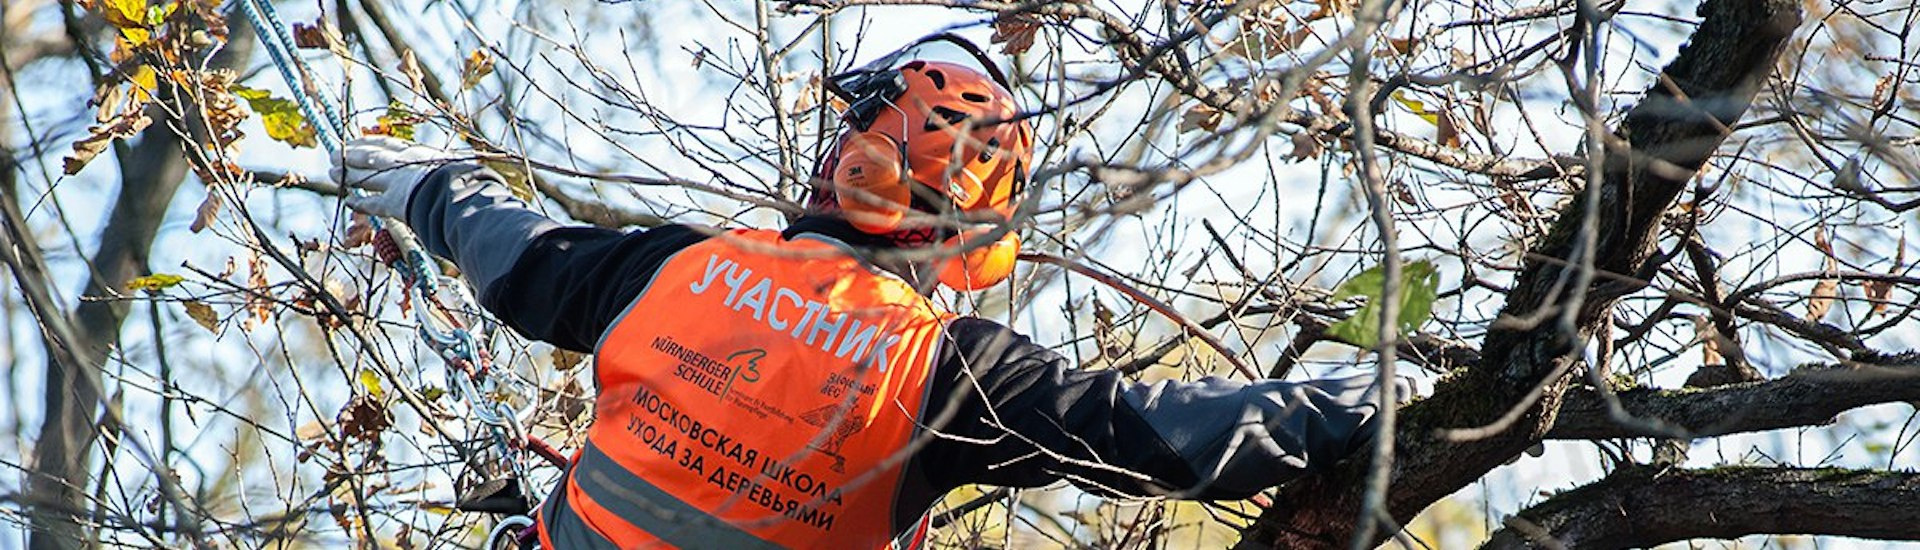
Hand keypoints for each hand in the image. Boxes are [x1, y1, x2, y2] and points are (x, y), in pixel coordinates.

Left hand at [331, 136, 460, 218]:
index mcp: (419, 153)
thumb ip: (450, 168)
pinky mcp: (394, 203)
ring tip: (332, 171)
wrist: (459, 193)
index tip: (359, 139)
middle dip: (352, 154)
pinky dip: (360, 202)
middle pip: (371, 156)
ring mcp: (396, 183)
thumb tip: (459, 169)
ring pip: (365, 176)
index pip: (390, 144)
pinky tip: (349, 201)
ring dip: (348, 173)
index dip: (371, 141)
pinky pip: (372, 203)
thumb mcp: (458, 167)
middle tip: (335, 153)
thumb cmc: (467, 179)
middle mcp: (404, 164)